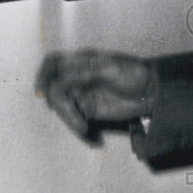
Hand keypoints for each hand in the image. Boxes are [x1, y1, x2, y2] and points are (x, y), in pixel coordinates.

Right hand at [35, 50, 155, 140]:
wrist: (151, 93)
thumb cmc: (134, 74)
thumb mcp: (110, 68)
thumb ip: (84, 73)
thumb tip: (59, 80)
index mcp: (82, 60)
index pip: (54, 62)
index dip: (43, 74)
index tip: (41, 91)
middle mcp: (77, 76)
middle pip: (54, 88)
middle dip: (59, 104)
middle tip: (73, 116)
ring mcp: (81, 94)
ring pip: (61, 106)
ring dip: (68, 118)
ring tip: (82, 128)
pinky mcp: (87, 110)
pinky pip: (73, 118)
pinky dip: (75, 126)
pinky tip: (85, 132)